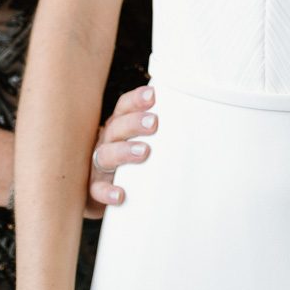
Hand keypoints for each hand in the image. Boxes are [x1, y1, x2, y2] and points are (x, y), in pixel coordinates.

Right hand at [86, 85, 157, 215]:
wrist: (97, 194)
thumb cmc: (127, 163)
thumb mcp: (139, 143)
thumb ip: (159, 134)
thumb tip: (196, 123)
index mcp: (117, 127)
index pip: (123, 108)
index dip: (136, 100)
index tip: (153, 95)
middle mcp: (106, 142)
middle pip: (116, 128)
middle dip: (134, 123)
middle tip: (153, 122)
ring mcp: (97, 166)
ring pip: (106, 155)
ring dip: (123, 152)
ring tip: (143, 152)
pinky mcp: (93, 189)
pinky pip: (97, 190)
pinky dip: (107, 191)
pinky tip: (120, 194)